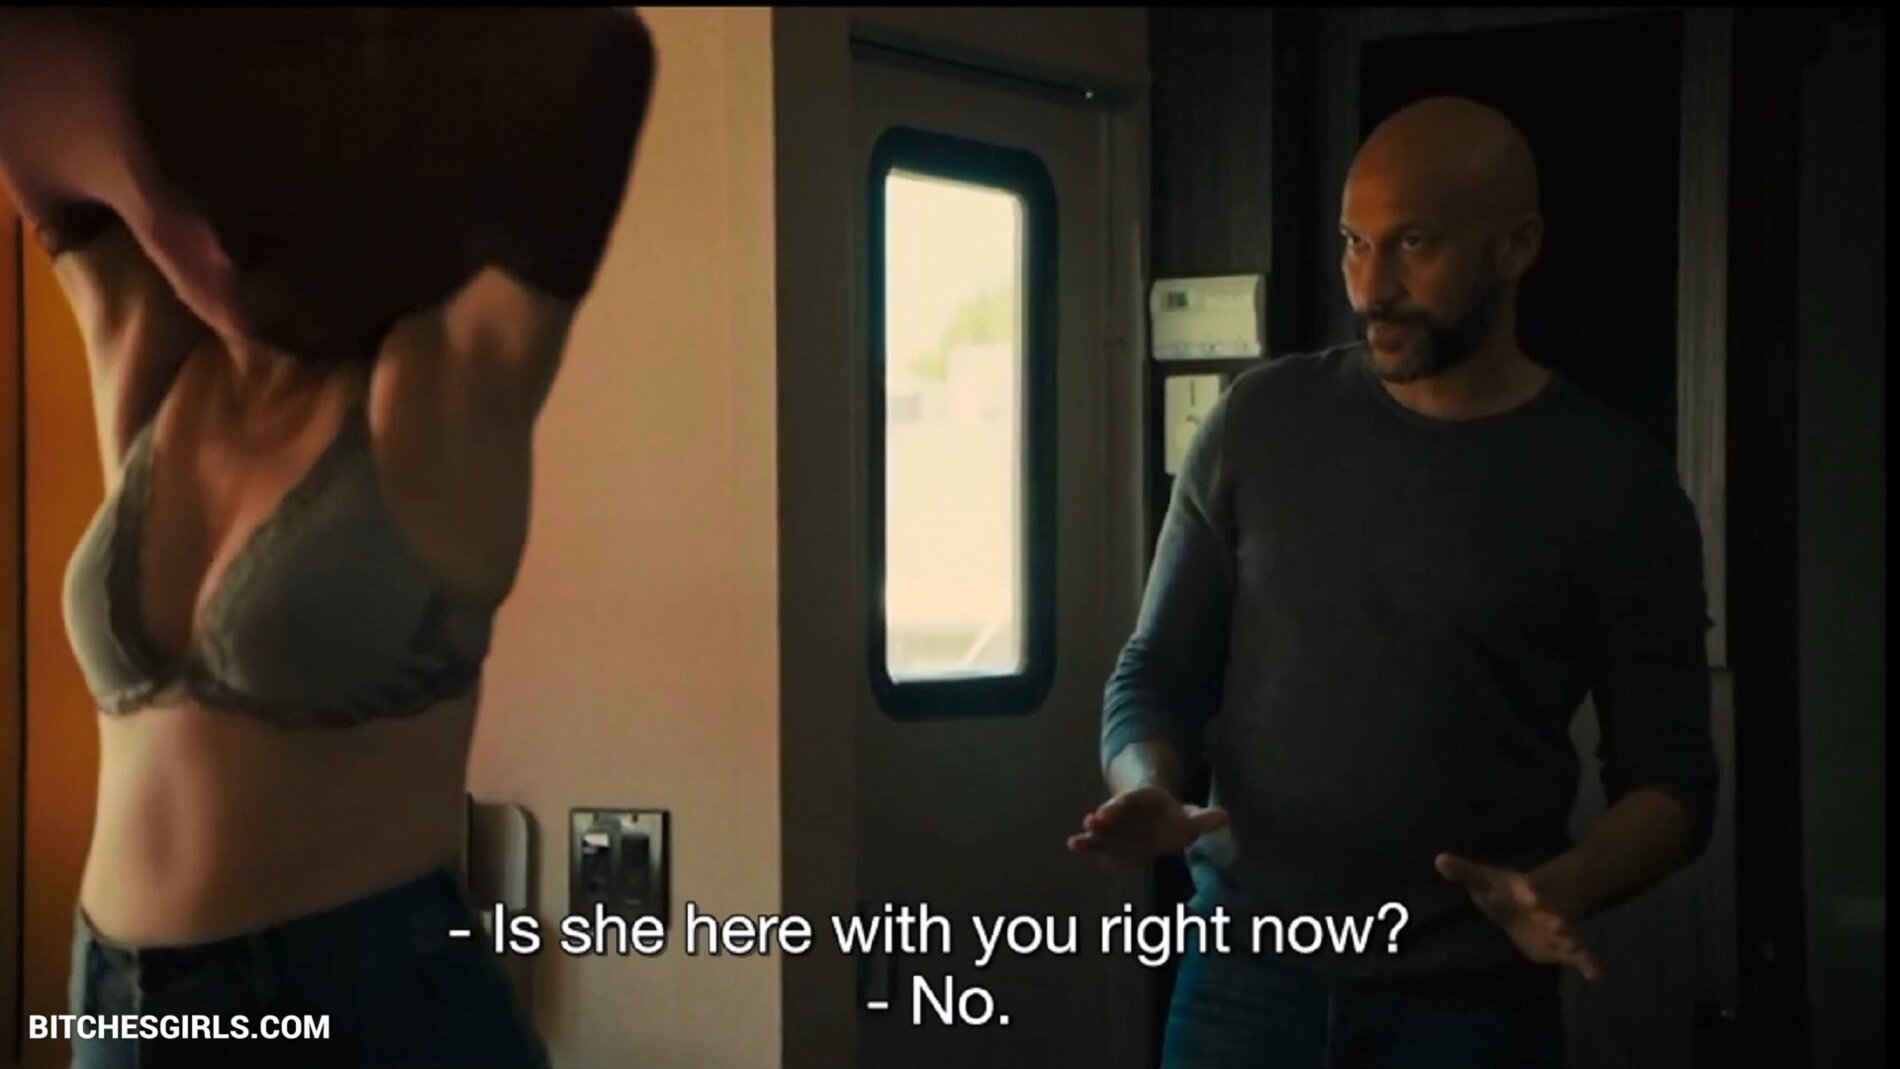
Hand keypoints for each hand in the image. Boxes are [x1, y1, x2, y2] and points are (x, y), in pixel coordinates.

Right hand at [1066, 785, 1227, 865]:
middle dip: (1102, 822)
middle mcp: (1126, 812)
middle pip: (1111, 816)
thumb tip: (1225, 816)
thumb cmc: (1173, 817)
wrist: (1152, 811)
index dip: (1117, 808)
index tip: (1105, 812)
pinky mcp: (1112, 841)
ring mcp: (1117, 826)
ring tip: (1076, 841)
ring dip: (1092, 836)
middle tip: (1091, 823)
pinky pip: (1097, 842)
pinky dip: (1087, 845)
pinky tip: (1074, 846)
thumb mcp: (1189, 816)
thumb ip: (1203, 819)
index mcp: (1143, 802)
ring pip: (1101, 830)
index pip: (1129, 804)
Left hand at [1434, 852, 1602, 980]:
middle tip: (1554, 923)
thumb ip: (1463, 872)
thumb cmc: (1504, 893)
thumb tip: (1437, 859)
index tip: (1531, 893)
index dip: (1528, 892)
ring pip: (1567, 935)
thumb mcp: (1485, 881)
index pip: (1526, 890)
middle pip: (1550, 914)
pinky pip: (1582, 955)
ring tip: (1575, 947)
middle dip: (1551, 919)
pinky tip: (1597, 976)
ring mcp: (1558, 927)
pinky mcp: (1565, 945)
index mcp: (1524, 893)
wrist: (1534, 905)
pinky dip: (1590, 965)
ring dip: (1569, 941)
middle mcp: (1544, 909)